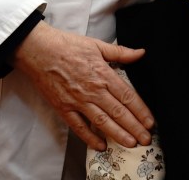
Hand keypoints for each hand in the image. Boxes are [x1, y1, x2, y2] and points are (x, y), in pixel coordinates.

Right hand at [12, 22, 153, 150]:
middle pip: (118, 112)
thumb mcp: (98, 45)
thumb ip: (121, 52)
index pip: (127, 96)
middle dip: (134, 127)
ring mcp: (78, 101)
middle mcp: (93, 90)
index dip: (141, 111)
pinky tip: (101, 145)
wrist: (38, 50)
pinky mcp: (63, 108)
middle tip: (146, 139)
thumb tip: (140, 52)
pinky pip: (79, 126)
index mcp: (103, 74)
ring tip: (131, 143)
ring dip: (118, 134)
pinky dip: (89, 137)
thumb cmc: (67, 45)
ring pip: (102, 122)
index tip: (150, 121)